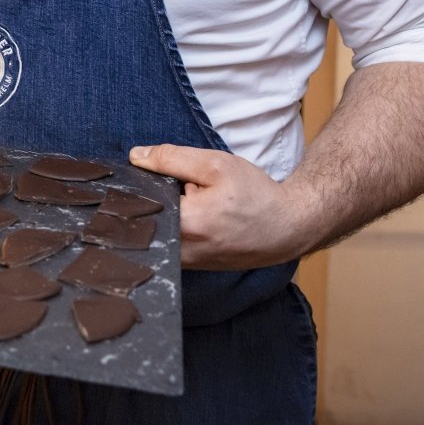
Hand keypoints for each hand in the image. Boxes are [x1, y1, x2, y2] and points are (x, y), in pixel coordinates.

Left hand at [128, 144, 314, 269]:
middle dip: (149, 200)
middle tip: (172, 186)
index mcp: (186, 224)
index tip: (146, 173)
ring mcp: (186, 264)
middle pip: (144, 220)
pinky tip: (191, 215)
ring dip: (161, 215)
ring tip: (185, 201)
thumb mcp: (216, 165)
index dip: (139, 183)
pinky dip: (171, 227)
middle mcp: (181, 251)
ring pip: (154, 233)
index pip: (141, 201)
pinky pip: (167, 243)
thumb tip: (136, 156)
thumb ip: (171, 158)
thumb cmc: (255, 194)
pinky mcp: (191, 267)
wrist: (288, 227)